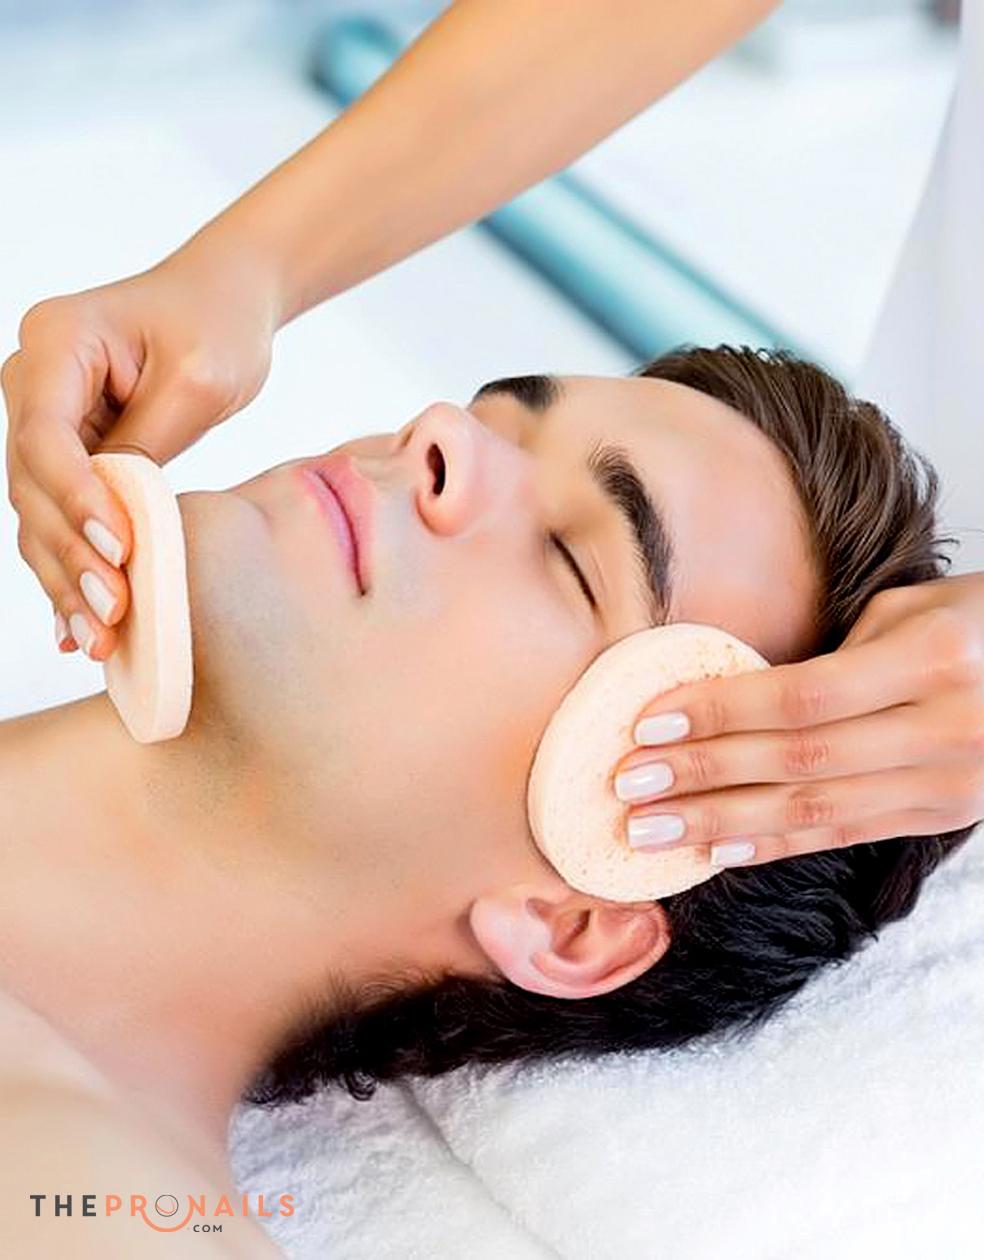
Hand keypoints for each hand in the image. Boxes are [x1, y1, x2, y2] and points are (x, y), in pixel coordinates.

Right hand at [2, 234, 278, 660]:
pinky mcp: (71, 452)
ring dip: (67, 576)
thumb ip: (150, 442)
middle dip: (70, 554)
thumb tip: (120, 517)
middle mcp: (33, 382)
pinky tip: (78, 624)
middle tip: (112, 612)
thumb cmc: (218, 323)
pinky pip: (61, 515)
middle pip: (33, 484)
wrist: (225, 300)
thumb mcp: (198, 379)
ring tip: (99, 636)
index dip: (77, 500)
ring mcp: (46, 419)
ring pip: (40, 511)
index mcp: (55, 343)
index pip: (45, 436)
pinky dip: (72, 566)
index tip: (120, 548)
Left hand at [612, 576, 983, 867]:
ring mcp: (950, 784)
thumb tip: (742, 692)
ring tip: (649, 833)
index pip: (805, 695)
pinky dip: (777, 845)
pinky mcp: (944, 816)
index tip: (648, 722)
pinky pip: (846, 836)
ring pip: (816, 811)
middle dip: (704, 775)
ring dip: (722, 825)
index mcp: (937, 660)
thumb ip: (838, 654)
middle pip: (800, 760)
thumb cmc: (978, 621)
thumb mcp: (916, 609)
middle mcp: (946, 729)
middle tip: (627, 785)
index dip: (721, 712)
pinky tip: (718, 851)